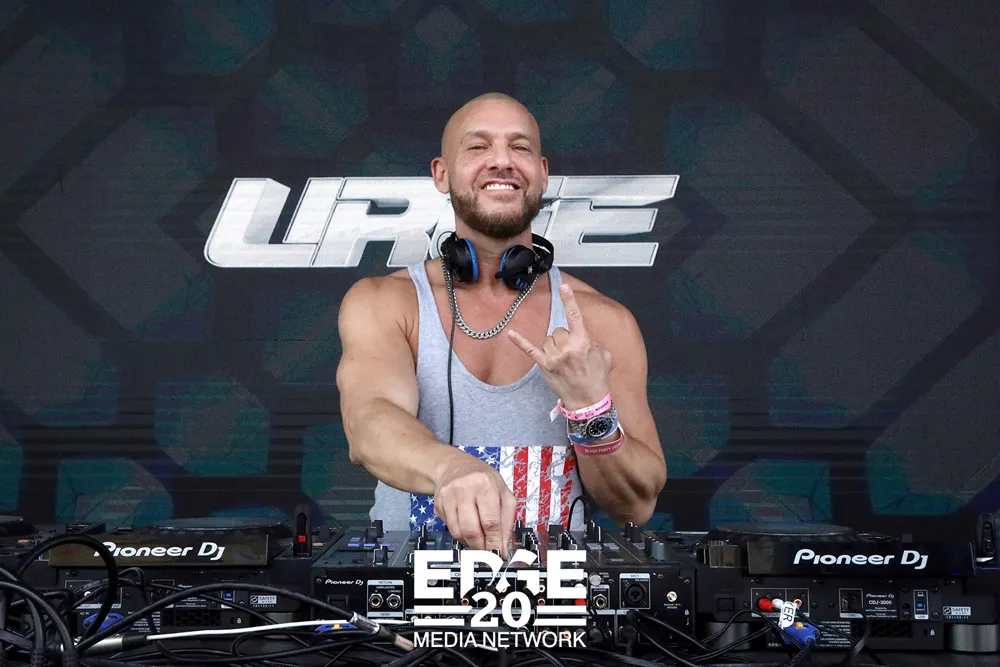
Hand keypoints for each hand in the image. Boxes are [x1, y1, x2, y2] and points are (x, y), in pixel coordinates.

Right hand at [432, 453, 516, 553]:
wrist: (454, 466)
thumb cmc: (483, 480)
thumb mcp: (503, 493)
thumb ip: (507, 520)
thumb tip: (504, 547)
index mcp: (485, 484)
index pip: (490, 521)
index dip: (495, 542)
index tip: (498, 554)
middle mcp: (464, 489)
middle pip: (471, 529)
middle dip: (481, 547)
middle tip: (488, 553)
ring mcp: (448, 496)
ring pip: (458, 532)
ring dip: (470, 543)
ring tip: (479, 540)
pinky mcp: (438, 504)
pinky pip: (449, 528)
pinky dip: (460, 535)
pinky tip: (467, 528)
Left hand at [507, 283, 611, 408]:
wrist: (588, 401)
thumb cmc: (597, 378)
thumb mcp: (604, 355)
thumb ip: (592, 341)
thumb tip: (582, 336)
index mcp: (583, 342)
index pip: (575, 316)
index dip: (569, 300)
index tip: (563, 286)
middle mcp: (567, 348)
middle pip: (559, 330)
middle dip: (565, 339)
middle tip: (573, 354)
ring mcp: (554, 357)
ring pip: (548, 339)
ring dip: (554, 346)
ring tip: (563, 360)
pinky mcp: (545, 366)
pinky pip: (530, 350)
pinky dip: (520, 342)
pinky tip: (510, 333)